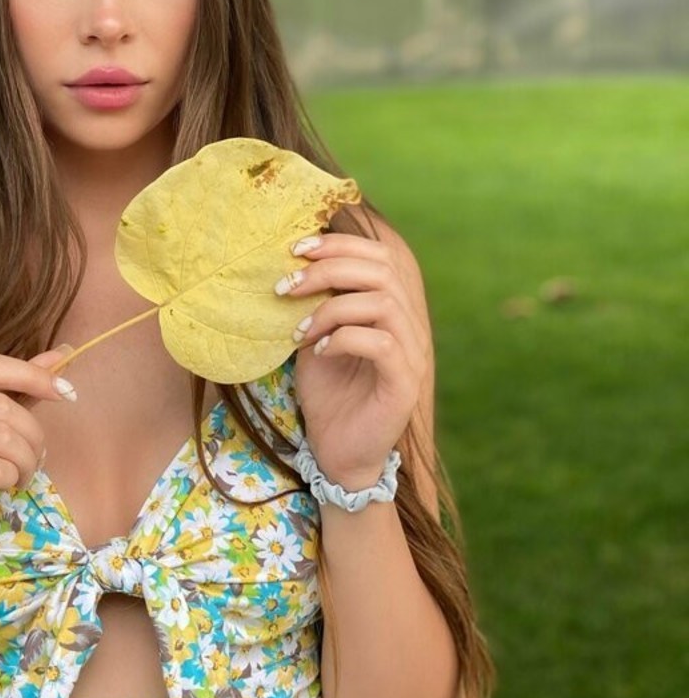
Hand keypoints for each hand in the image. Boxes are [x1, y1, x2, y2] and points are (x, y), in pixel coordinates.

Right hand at [0, 345, 75, 578]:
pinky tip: (7, 486)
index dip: (30, 374)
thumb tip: (61, 355)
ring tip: (22, 472)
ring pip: (2, 437)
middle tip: (35, 454)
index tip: (65, 391)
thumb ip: (14, 389)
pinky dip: (13, 477)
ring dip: (27, 458)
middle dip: (33, 431)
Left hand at [276, 232, 430, 487]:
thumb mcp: (315, 338)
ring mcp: (411, 354)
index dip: (339, 245)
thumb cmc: (327, 394)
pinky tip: (318, 351)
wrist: (337, 452)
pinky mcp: (405, 383)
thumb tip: (290, 263)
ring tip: (299, 329)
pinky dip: (344, 339)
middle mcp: (408, 326)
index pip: (379, 256)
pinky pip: (382, 343)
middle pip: (382, 270)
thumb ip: (315, 303)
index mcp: (391, 309)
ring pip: (383, 302)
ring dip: (331, 308)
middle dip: (328, 269)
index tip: (295, 249)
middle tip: (287, 286)